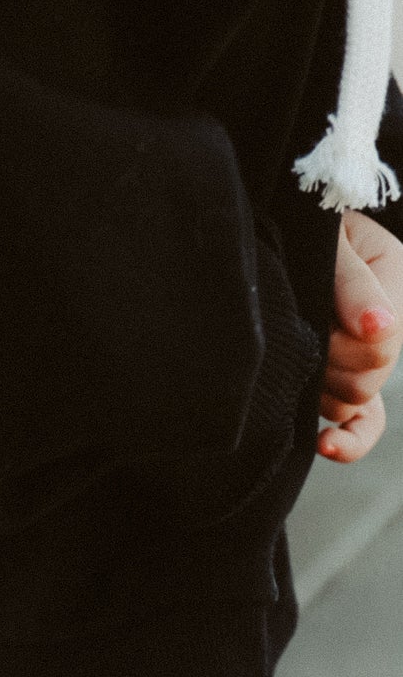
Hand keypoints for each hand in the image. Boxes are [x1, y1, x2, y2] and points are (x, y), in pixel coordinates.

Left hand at [317, 209, 402, 461]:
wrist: (285, 235)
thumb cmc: (311, 232)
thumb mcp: (333, 243)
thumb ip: (352, 284)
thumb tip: (376, 329)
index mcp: (394, 285)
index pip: (379, 348)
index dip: (343, 345)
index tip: (318, 316)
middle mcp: (385, 330)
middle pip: (366, 383)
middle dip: (330, 365)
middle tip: (304, 331)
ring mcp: (366, 361)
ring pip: (351, 404)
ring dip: (320, 387)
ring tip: (301, 347)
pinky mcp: (348, 384)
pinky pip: (363, 426)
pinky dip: (347, 443)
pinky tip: (324, 444)